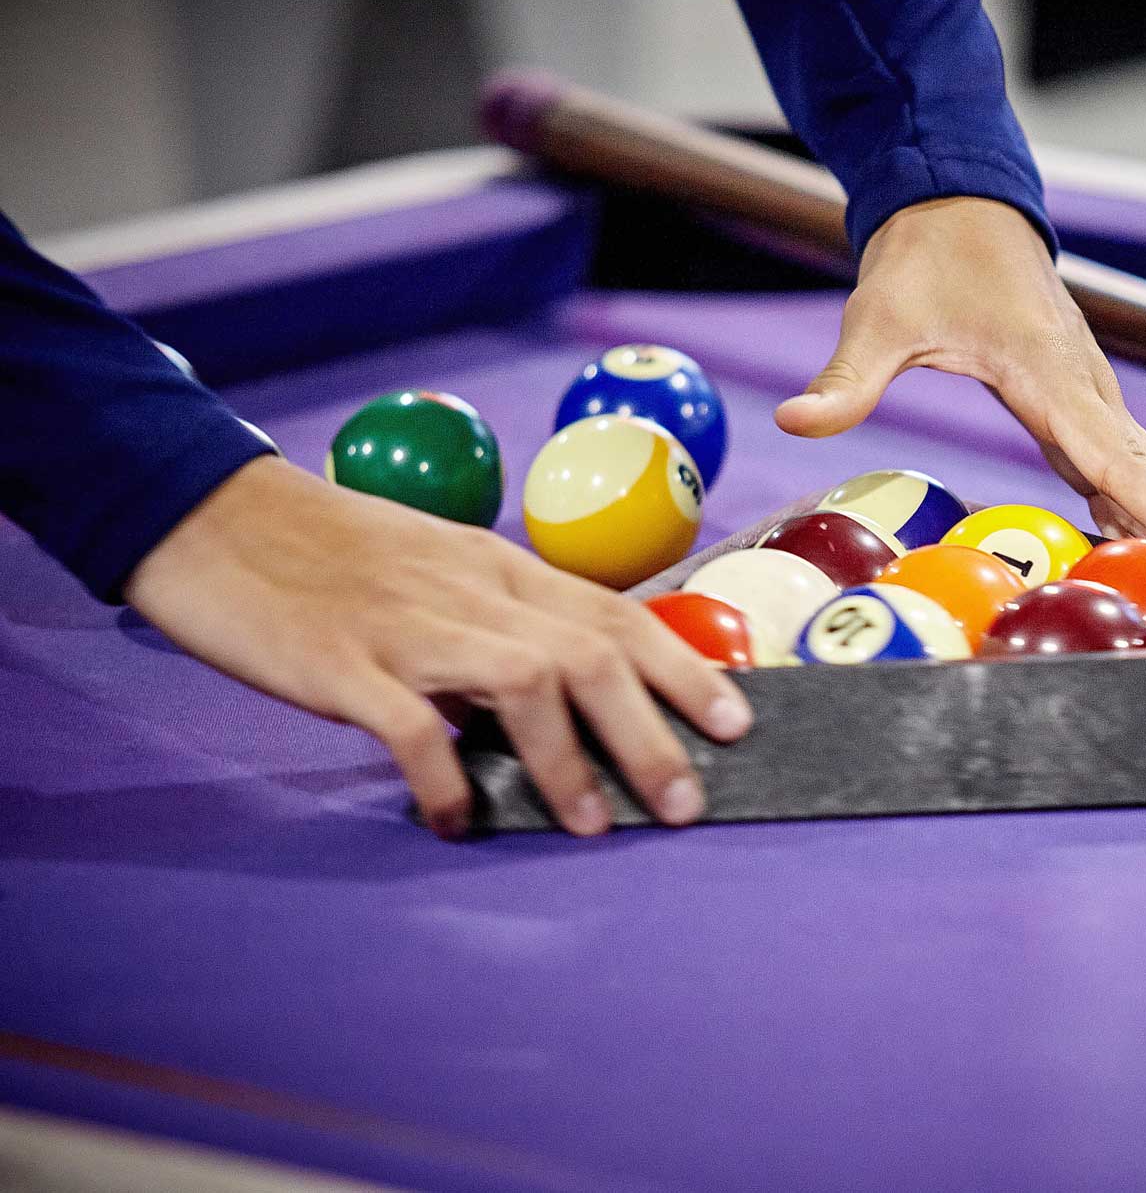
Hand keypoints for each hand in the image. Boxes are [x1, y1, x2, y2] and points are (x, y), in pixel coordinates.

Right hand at [125, 457, 751, 838]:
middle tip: (687, 803)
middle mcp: (472, 592)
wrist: (211, 514)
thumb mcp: (438, 572)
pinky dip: (444, 778)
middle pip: (590, 652)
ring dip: (570, 759)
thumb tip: (561, 706)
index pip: (614, 614)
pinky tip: (457, 820)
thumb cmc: (333, 554)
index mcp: (500, 568)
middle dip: (652, 730)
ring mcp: (409, 626)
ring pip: (525, 681)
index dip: (684, 668)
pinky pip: (411, 726)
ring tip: (594, 826)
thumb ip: (500, 626)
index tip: (738, 720)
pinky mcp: (342, 662)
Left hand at [775, 197, 1145, 567]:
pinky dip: (1142, 495)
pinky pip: (1120, 454)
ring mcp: (1086, 388)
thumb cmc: (922, 261)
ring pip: (1144, 462)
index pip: (1111, 456)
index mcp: (1045, 373)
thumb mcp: (876, 319)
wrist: (959, 203)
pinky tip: (1145, 538)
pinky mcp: (1076, 393)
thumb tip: (792, 420)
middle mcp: (1082, 384)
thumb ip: (846, 381)